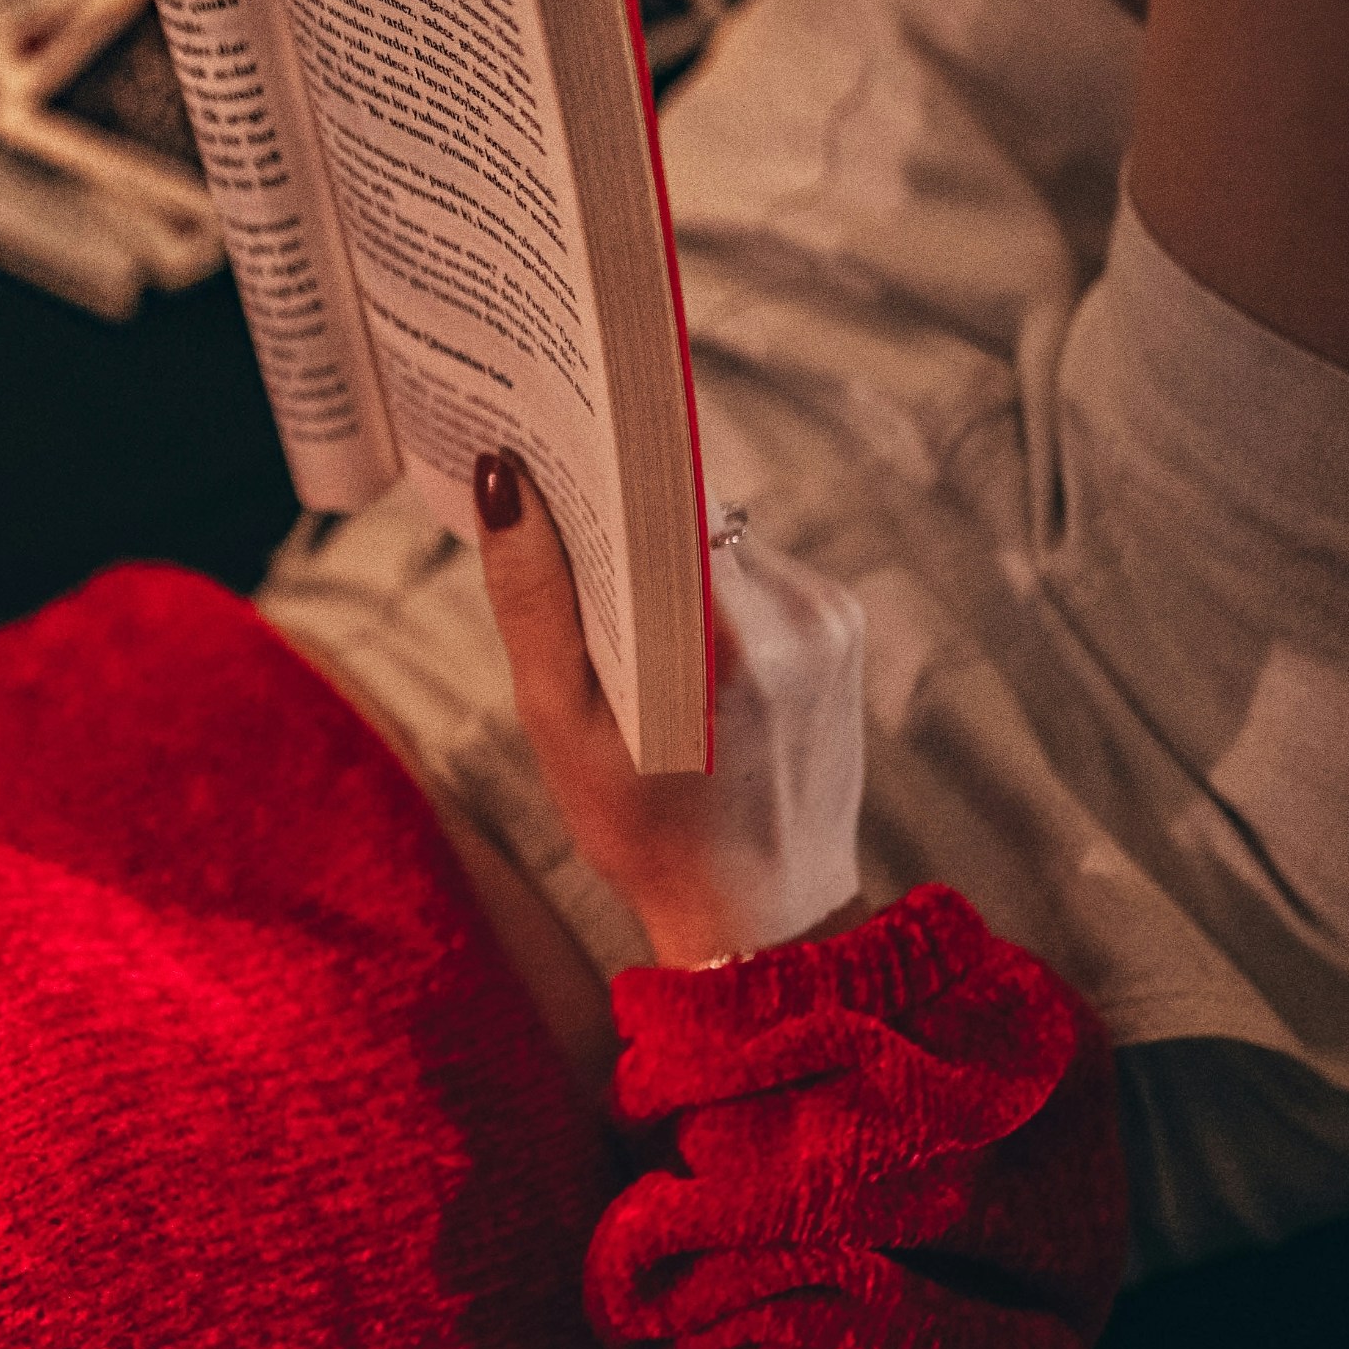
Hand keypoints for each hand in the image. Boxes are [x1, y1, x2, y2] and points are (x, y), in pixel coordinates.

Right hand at [471, 450, 868, 966]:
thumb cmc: (645, 836)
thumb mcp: (561, 727)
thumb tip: (504, 474)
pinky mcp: (843, 625)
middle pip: (694, 503)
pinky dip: (704, 581)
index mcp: (726, 637)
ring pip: (723, 533)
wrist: (766, 922)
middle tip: (548, 494)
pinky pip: (755, 568)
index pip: (666, 489)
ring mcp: (832, 614)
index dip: (604, 447)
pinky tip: (665, 632)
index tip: (543, 425)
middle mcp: (797, 609)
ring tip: (605, 587)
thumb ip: (532, 597)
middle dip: (622, 498)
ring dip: (664, 545)